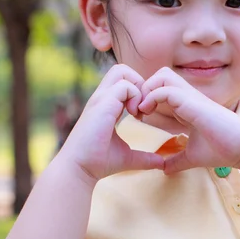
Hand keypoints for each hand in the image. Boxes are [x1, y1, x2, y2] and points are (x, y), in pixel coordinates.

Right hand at [59, 65, 163, 180]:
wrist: (79, 168)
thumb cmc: (98, 162)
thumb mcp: (127, 156)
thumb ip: (144, 156)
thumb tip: (161, 162)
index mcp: (106, 105)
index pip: (122, 83)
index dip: (138, 92)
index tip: (143, 114)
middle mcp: (102, 98)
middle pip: (121, 69)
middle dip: (138, 83)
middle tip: (143, 107)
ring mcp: (101, 98)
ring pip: (122, 71)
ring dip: (138, 88)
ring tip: (139, 112)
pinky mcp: (103, 103)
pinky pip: (124, 86)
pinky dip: (135, 96)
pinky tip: (135, 115)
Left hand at [138, 67, 239, 174]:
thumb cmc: (223, 149)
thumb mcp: (192, 157)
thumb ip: (177, 161)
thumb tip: (164, 170)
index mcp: (187, 107)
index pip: (161, 90)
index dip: (147, 99)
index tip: (139, 117)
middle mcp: (188, 97)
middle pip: (161, 75)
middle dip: (144, 89)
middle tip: (138, 110)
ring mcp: (191, 97)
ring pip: (162, 76)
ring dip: (147, 90)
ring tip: (142, 111)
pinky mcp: (193, 102)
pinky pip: (166, 89)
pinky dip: (153, 97)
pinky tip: (147, 113)